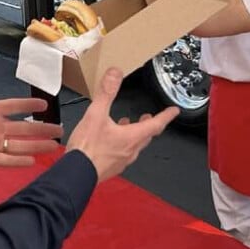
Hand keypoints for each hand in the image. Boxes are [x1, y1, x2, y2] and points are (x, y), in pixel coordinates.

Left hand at [0, 55, 62, 167]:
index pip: (15, 107)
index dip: (29, 105)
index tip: (45, 104)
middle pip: (24, 128)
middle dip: (42, 129)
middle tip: (60, 129)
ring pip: (20, 144)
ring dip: (37, 145)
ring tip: (54, 146)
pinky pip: (6, 159)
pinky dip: (19, 161)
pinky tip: (33, 161)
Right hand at [66, 67, 179, 181]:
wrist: (76, 174)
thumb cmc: (88, 149)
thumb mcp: (96, 114)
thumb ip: (106, 92)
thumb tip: (115, 74)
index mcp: (132, 137)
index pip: (156, 124)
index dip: (166, 116)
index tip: (173, 111)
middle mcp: (130, 150)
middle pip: (146, 136)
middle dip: (149, 125)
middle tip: (150, 118)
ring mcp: (121, 161)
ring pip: (134, 145)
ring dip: (134, 134)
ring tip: (127, 125)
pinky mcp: (111, 167)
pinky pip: (122, 154)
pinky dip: (121, 144)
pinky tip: (110, 141)